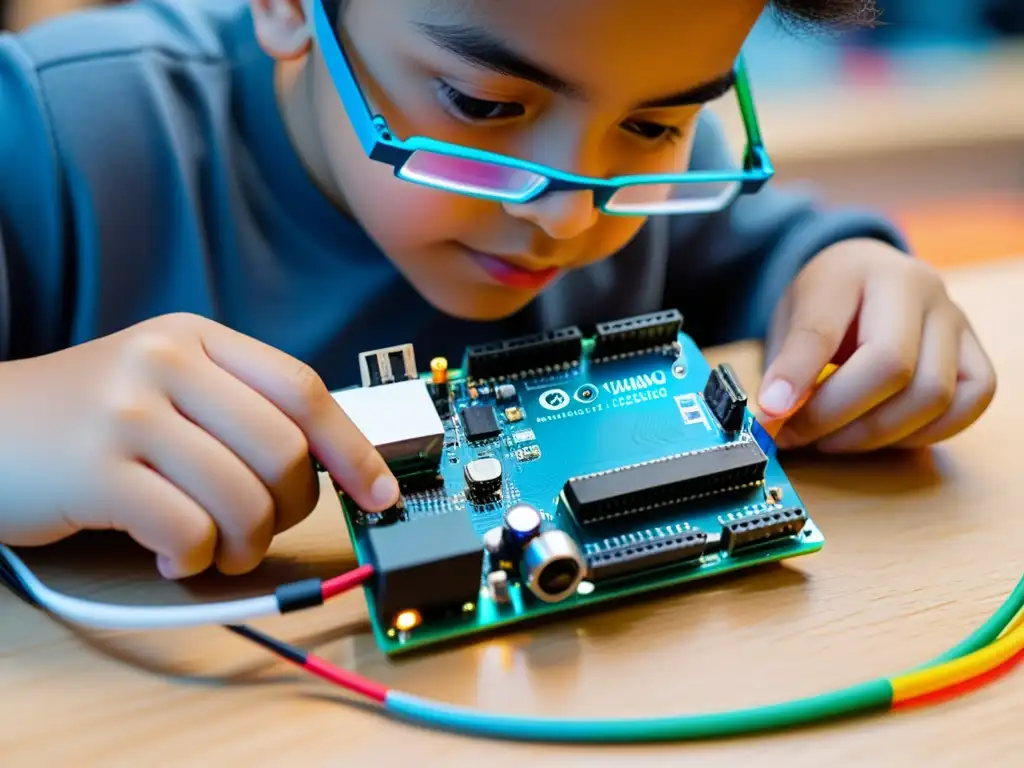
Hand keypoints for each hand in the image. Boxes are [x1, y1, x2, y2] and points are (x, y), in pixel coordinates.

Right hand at [0, 313, 398, 577]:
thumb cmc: (89, 420)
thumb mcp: (166, 385)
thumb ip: (239, 409)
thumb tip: (334, 465)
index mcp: (197, 339)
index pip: (304, 389)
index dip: (354, 449)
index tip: (380, 492)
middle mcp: (166, 362)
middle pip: (284, 451)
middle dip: (290, 511)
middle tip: (261, 529)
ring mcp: (128, 412)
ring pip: (243, 498)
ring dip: (244, 545)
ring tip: (216, 549)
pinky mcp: (95, 470)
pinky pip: (188, 531)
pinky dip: (193, 560)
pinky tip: (171, 555)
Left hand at [756, 239, 995, 451]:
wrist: (869, 276)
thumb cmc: (829, 300)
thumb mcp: (792, 315)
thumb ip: (786, 362)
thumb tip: (775, 414)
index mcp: (857, 269)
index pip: (825, 330)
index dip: (796, 379)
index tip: (769, 414)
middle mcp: (920, 287)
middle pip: (892, 367)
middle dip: (835, 416)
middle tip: (795, 434)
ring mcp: (956, 321)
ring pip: (934, 395)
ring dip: (875, 434)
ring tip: (831, 438)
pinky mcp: (977, 354)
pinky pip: (969, 405)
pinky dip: (923, 434)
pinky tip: (881, 434)